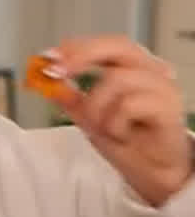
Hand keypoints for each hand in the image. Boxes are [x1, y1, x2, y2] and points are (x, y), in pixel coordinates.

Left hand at [45, 36, 191, 205]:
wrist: (154, 172)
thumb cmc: (127, 140)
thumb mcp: (88, 117)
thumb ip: (70, 98)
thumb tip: (47, 81)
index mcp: (130, 68)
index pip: (104, 45)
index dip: (76, 47)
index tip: (49, 56)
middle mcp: (149, 72)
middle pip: (118, 46)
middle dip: (83, 56)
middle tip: (58, 72)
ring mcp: (162, 88)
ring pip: (117, 78)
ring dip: (96, 106)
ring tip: (99, 127)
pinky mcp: (168, 108)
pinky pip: (130, 105)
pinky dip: (114, 122)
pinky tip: (120, 134)